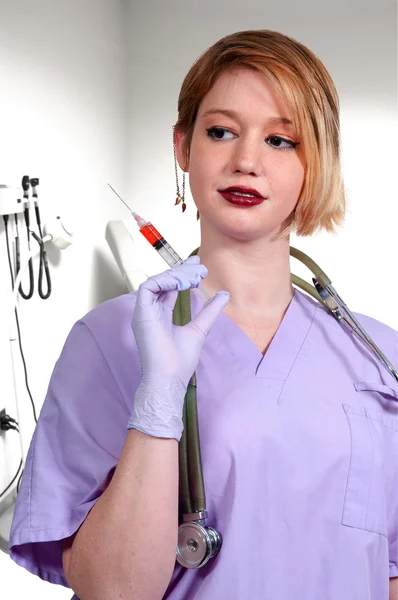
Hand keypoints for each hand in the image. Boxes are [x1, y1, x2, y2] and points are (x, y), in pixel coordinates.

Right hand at [128, 256, 228, 439]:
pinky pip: (149, 287)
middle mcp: (150, 310)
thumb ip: (209, 312)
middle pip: (163, 281)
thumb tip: (224, 295)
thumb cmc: (180, 360)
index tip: (199, 266)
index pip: (170, 287)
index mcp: (160, 314)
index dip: (183, 274)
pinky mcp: (140, 312)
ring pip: (156, 281)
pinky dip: (165, 281)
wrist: (169, 378)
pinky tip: (184, 283)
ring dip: (176, 275)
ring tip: (196, 275)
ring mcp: (143, 311)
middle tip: (201, 265)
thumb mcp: (199, 329)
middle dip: (181, 270)